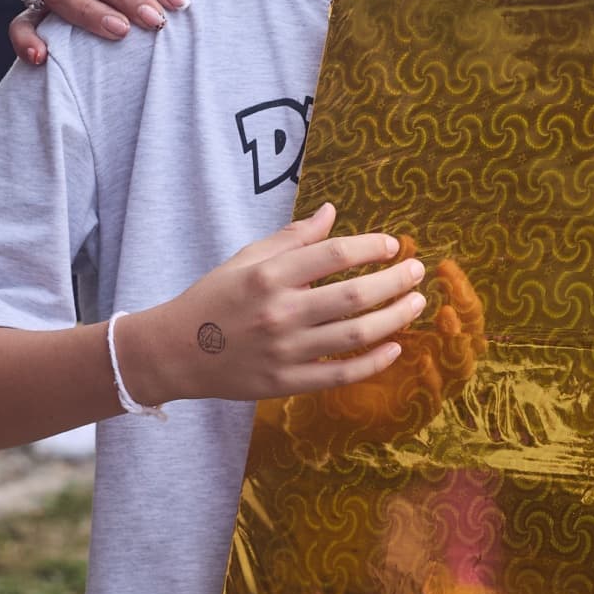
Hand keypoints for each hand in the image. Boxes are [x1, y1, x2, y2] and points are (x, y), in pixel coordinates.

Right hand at [121, 203, 426, 406]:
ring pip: (354, 335)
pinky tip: (395, 347)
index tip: (393, 245)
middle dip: (395, 281)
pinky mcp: (284, 383)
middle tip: (418, 272)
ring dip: (394, 318)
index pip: (334, 254)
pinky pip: (339, 374)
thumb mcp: (247, 258)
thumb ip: (293, 237)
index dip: (371, 247)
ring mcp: (284, 351)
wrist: (175, 351)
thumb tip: (332, 211)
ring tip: (416, 303)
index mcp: (269, 275)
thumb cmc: (215, 298)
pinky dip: (373, 362)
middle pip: (354, 295)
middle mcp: (279, 312)